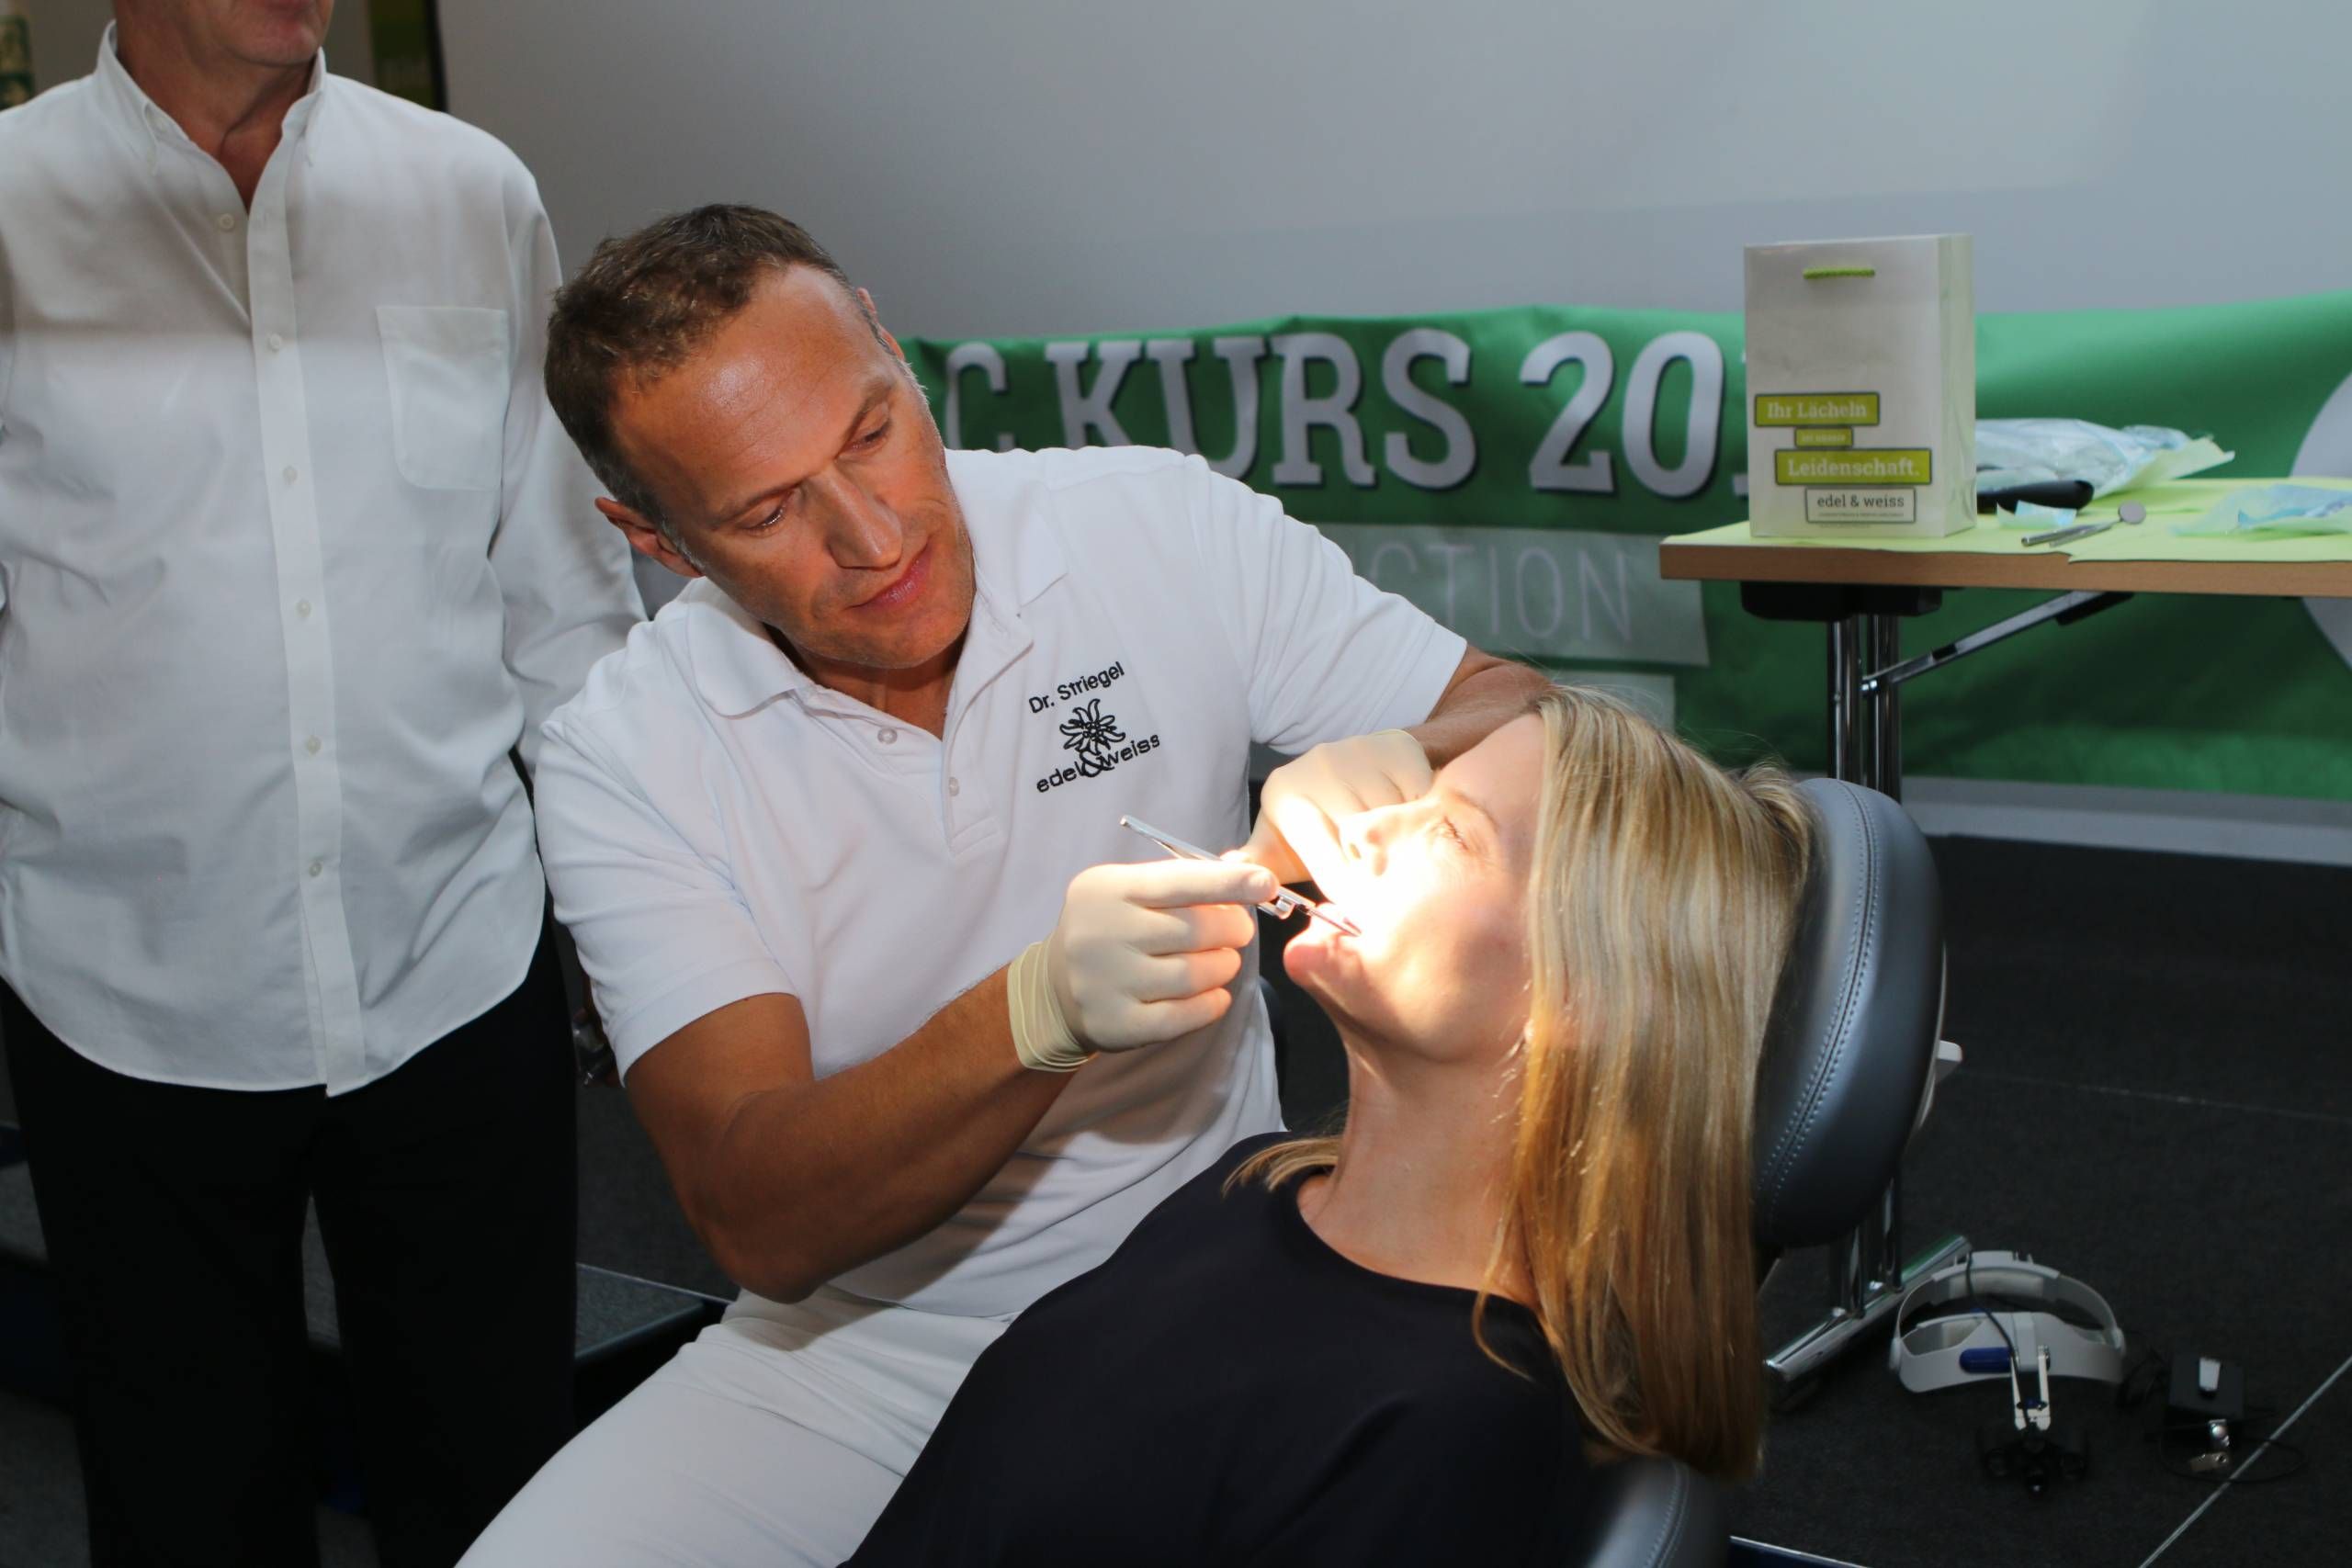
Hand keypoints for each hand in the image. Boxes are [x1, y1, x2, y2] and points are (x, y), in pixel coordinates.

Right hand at [1045, 858, 1274, 1051]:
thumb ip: (1184, 882)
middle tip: (1237, 934)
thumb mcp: (1131, 891)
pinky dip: (1210, 1006)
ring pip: (1192, 975)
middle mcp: (1103, 932)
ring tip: (1222, 964)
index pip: (1178, 881)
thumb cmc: (1111, 929)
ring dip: (1223, 969)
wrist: (1055, 988)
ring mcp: (1105, 981)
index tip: (1267, 883)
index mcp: (1109, 888)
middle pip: (1194, 931)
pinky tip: (1215, 997)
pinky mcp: (1115, 1023)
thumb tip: (1250, 874)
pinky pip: (1182, 1017)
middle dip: (1232, 931)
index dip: (1228, 883)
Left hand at [1239, 730, 1431, 890]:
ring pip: (1393, 822)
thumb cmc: (1317, 821)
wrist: (1360, 767)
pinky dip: (1425, 822)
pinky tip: (1416, 828)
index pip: (1323, 856)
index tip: (1359, 899)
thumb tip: (1229, 868)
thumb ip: (1259, 865)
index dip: (1345, 885)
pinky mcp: (1398, 748)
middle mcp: (1318, 766)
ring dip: (1404, 847)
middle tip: (1385, 885)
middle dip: (1374, 868)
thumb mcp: (1283, 846)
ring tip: (1400, 857)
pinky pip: (1420, 801)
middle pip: (1359, 842)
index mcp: (1286, 795)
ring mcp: (1360, 753)